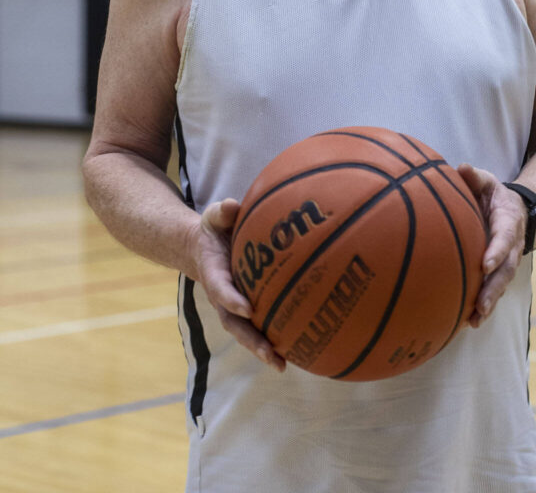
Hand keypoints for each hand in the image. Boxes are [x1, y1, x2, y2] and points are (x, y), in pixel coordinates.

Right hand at [188, 198, 285, 371]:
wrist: (203, 247)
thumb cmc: (214, 229)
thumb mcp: (214, 216)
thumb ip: (221, 212)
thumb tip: (232, 205)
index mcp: (214, 272)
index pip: (221, 288)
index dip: (232, 299)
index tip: (248, 309)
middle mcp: (223, 295)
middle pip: (235, 323)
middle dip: (251, 341)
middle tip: (270, 355)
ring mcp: (234, 305)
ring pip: (246, 331)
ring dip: (262, 349)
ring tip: (282, 365)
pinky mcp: (247, 307)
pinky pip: (259, 325)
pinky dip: (273, 339)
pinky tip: (298, 348)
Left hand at [457, 164, 526, 327]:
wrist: (513, 208)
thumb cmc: (491, 193)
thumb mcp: (486, 180)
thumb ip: (474, 176)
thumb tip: (461, 167)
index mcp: (508, 220)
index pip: (505, 236)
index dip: (497, 251)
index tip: (485, 264)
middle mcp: (512, 244)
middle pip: (506, 269)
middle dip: (494, 287)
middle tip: (481, 304)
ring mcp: (508, 259)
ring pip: (502, 283)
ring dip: (490, 302)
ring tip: (475, 320)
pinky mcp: (500, 271)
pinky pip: (494, 288)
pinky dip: (485, 305)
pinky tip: (470, 321)